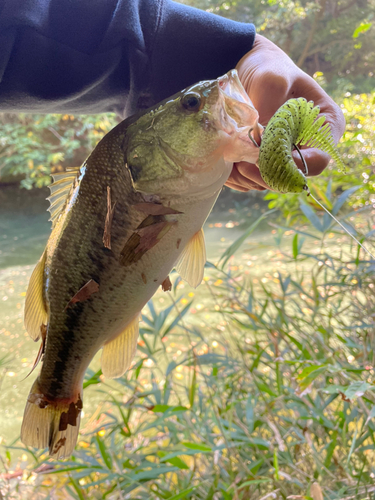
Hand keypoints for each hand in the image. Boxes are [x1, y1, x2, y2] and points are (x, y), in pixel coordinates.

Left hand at [225, 34, 345, 191]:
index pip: (318, 161)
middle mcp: (309, 148)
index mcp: (325, 127)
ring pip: (269, 183)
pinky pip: (251, 181)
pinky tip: (227, 160)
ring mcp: (286, 159)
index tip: (265, 158)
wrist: (250, 72)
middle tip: (241, 162)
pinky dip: (238, 176)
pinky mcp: (265, 165)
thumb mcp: (272, 79)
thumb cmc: (270, 70)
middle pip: (291, 179)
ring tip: (231, 158)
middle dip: (264, 174)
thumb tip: (260, 141)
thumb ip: (271, 107)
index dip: (293, 165)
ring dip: (247, 176)